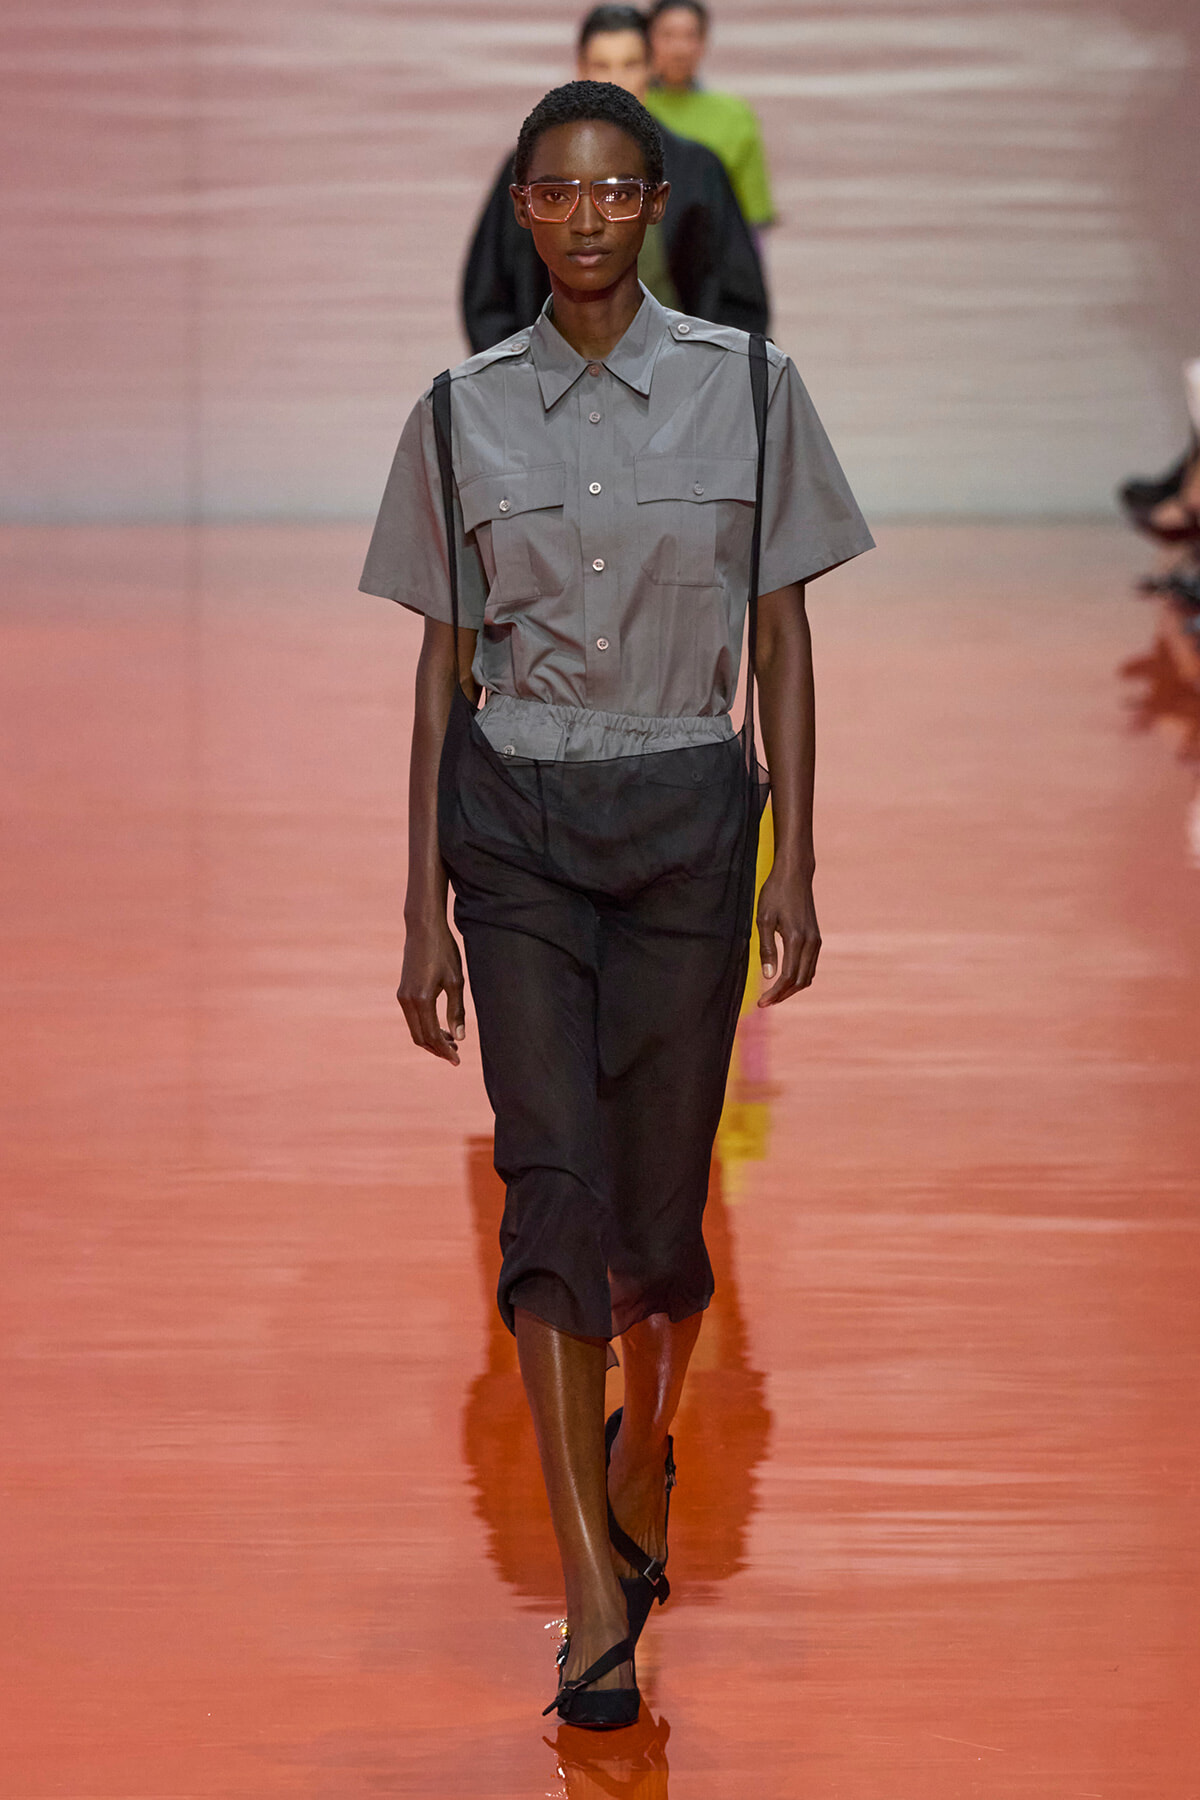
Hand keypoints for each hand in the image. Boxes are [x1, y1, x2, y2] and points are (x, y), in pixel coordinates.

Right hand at [398, 919, 465, 1063]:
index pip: (432, 1036)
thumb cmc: (443, 951)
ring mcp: (402, 996)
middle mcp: (407, 1001)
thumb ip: (456, 1010)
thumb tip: (460, 1037)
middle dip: (437, 1049)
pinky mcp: (403, 991)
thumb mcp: (455, 981)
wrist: (423, 928)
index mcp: (422, 1000)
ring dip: (431, 1039)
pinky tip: (440, 1026)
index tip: (457, 1060)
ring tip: (451, 1042)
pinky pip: (412, 1017)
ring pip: (415, 1028)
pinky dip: (425, 1026)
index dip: (445, 1050)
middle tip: (455, 1054)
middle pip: (420, 1037)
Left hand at [756, 864, 820, 1005]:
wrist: (795, 874)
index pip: (788, 977)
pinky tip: (785, 979)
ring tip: (773, 994)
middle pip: (800, 981)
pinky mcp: (816, 937)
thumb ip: (767, 948)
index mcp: (796, 939)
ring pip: (808, 975)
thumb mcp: (763, 919)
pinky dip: (799, 976)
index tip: (761, 1002)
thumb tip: (769, 976)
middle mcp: (811, 943)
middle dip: (783, 995)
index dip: (775, 993)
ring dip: (791, 988)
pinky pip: (810, 965)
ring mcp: (816, 940)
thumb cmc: (775, 893)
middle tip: (765, 1002)